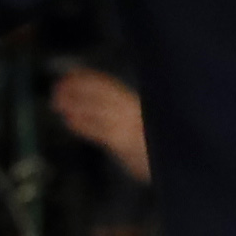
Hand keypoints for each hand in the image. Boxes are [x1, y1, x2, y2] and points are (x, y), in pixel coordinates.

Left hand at [48, 68, 152, 182]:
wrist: (179, 160)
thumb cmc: (161, 146)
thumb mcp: (147, 124)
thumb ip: (125, 113)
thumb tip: (96, 110)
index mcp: (136, 103)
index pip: (107, 85)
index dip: (87, 78)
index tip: (71, 74)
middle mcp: (132, 110)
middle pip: (99, 95)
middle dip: (76, 89)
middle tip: (57, 86)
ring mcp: (127, 126)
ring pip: (95, 110)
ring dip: (74, 104)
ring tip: (56, 102)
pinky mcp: (122, 143)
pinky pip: (97, 131)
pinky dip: (82, 124)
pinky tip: (70, 120)